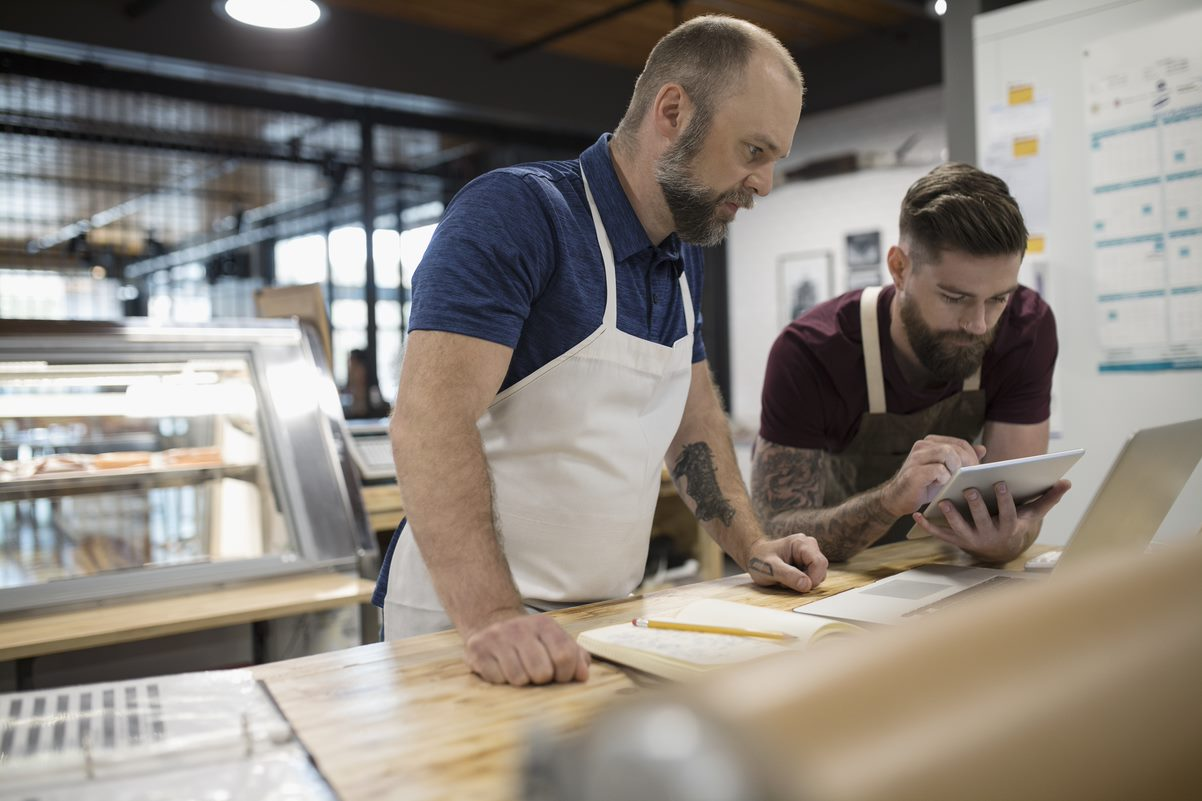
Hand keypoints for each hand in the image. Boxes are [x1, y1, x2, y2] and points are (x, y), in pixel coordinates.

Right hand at [463, 611, 589, 685]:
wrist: (491, 622)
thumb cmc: (530, 640)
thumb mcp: (554, 641)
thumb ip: (575, 656)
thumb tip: (583, 675)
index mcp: (544, 625)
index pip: (565, 656)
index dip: (566, 674)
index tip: (560, 676)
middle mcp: (520, 628)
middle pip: (542, 672)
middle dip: (542, 680)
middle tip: (537, 674)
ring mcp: (497, 637)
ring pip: (519, 678)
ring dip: (522, 682)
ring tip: (520, 671)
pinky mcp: (477, 650)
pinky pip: (497, 679)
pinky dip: (502, 680)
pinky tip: (501, 669)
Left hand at [745, 533, 828, 592]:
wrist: (754, 557)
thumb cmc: (759, 560)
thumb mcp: (769, 569)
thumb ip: (788, 575)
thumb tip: (807, 585)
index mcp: (801, 543)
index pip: (819, 563)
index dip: (813, 578)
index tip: (800, 588)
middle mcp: (809, 546)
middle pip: (821, 570)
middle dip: (807, 581)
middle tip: (786, 582)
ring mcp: (809, 554)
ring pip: (818, 575)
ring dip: (804, 582)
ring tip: (785, 580)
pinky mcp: (808, 563)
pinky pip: (812, 577)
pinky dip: (801, 582)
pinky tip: (789, 579)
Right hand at [882, 435, 986, 516]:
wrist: (897, 499)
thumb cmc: (924, 486)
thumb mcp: (945, 471)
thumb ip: (961, 460)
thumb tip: (982, 449)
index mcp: (931, 442)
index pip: (960, 443)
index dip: (973, 457)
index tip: (976, 471)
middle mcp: (922, 446)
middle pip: (955, 448)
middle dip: (967, 463)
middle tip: (970, 478)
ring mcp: (916, 458)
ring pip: (946, 453)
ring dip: (956, 468)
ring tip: (955, 480)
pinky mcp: (913, 472)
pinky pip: (938, 470)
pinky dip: (945, 479)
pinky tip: (942, 485)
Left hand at [912, 479, 1071, 562]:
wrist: (1001, 550)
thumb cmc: (1016, 524)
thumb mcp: (1031, 513)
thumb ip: (1048, 498)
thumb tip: (1067, 482)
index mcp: (1008, 528)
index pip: (1008, 514)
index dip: (1004, 499)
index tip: (1000, 482)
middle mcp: (989, 536)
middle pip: (982, 521)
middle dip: (975, 506)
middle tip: (969, 489)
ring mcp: (971, 540)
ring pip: (959, 529)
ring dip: (950, 516)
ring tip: (942, 501)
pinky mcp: (956, 541)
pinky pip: (940, 535)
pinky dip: (927, 526)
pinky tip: (917, 515)